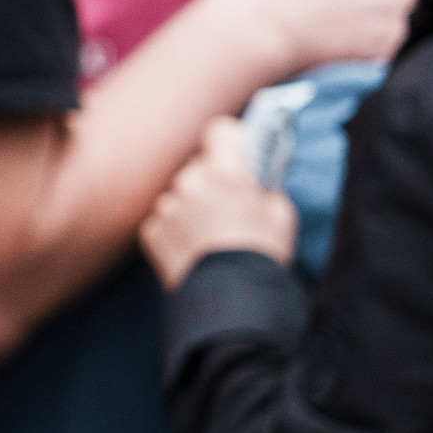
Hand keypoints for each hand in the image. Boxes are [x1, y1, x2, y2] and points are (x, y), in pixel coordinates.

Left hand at [142, 117, 296, 288]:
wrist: (233, 301)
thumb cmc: (263, 254)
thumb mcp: (281, 213)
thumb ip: (264, 184)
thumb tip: (255, 174)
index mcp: (224, 172)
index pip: (220, 130)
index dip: (231, 140)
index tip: (238, 154)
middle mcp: (189, 182)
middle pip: (199, 167)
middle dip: (213, 181)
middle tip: (230, 208)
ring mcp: (166, 206)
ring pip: (180, 194)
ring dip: (193, 206)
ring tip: (213, 236)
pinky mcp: (151, 230)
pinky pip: (165, 219)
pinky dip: (177, 229)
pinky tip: (197, 249)